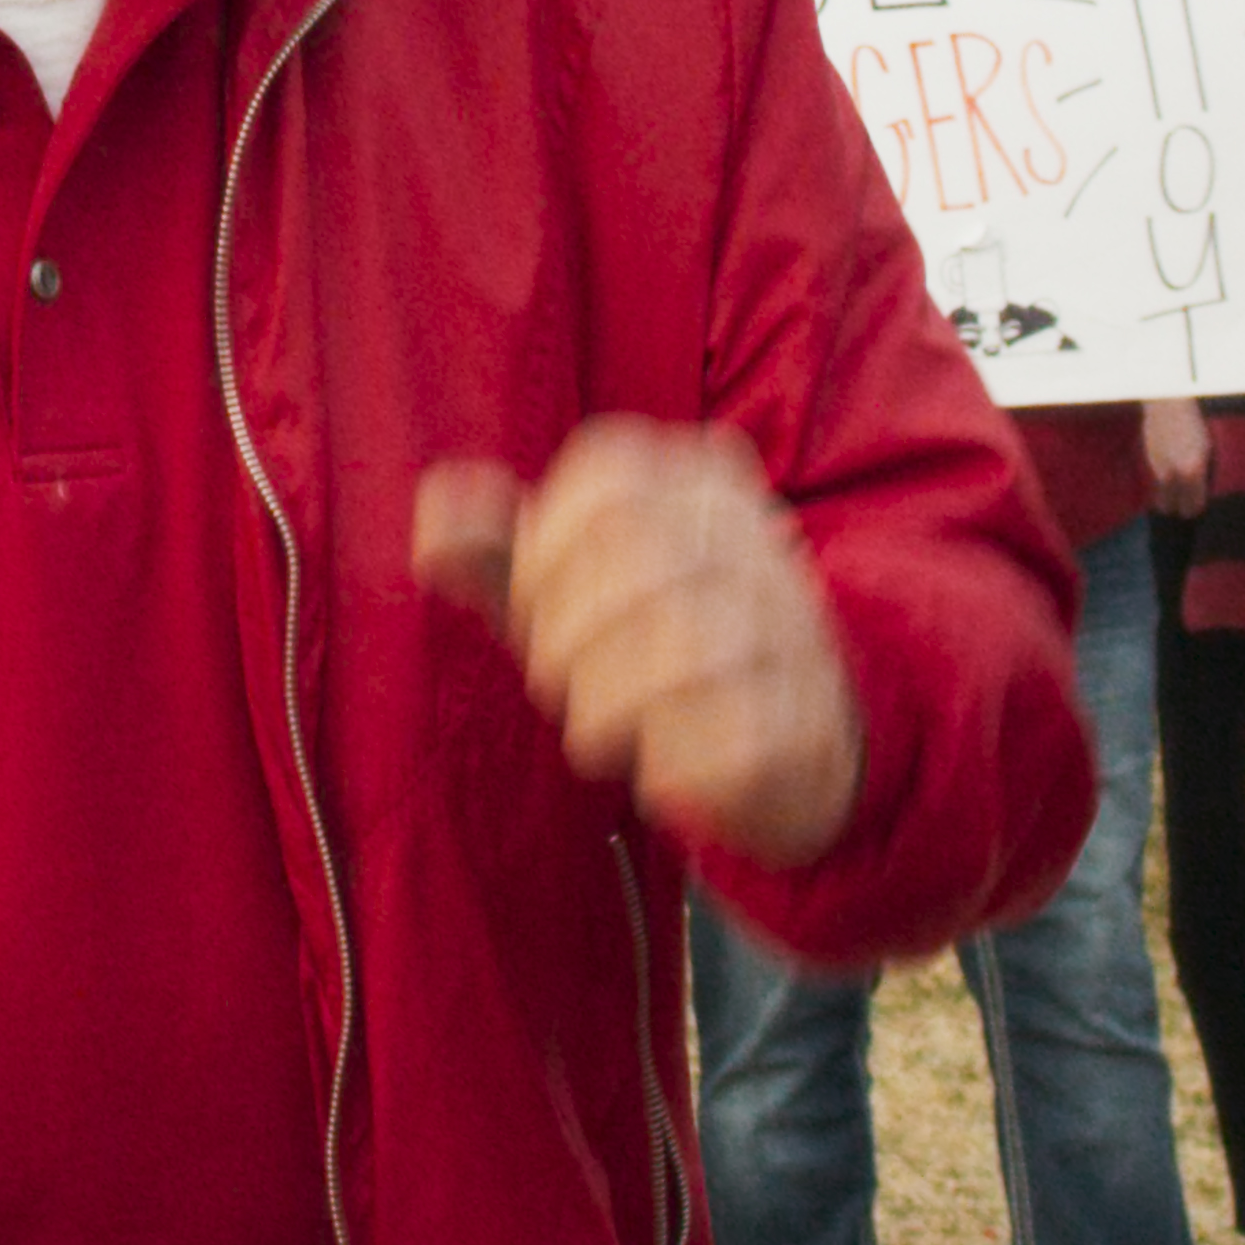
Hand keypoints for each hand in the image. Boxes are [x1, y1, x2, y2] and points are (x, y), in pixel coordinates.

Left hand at [409, 417, 869, 865]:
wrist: (782, 746)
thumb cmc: (645, 649)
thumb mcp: (563, 590)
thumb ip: (495, 548)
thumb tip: (435, 509)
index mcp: (698, 485)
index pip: (611, 478)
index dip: (544, 549)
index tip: (531, 604)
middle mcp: (758, 544)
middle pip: (637, 557)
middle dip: (563, 633)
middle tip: (556, 677)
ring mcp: (793, 630)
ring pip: (682, 648)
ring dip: (605, 704)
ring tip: (595, 728)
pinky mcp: (808, 723)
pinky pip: (726, 740)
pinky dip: (668, 765)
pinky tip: (659, 767)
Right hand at [1138, 395, 1211, 507]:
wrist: (1167, 406)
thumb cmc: (1193, 424)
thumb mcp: (1206, 448)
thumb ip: (1204, 472)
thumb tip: (1201, 491)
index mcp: (1195, 470)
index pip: (1194, 506)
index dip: (1196, 508)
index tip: (1197, 505)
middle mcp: (1175, 474)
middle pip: (1175, 508)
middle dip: (1181, 509)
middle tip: (1186, 503)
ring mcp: (1159, 470)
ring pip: (1161, 501)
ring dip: (1168, 502)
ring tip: (1175, 496)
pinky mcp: (1148, 464)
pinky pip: (1154, 486)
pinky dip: (1160, 488)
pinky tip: (1167, 480)